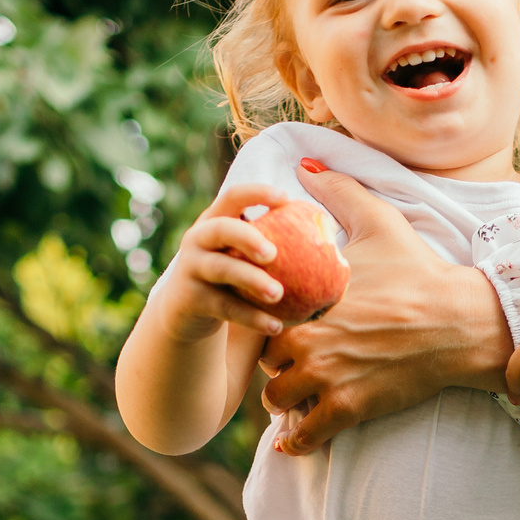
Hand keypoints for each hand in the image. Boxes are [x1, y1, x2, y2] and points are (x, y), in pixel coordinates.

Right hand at [150, 183, 293, 346]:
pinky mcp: (189, 299)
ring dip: (251, 280)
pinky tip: (277, 326)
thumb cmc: (232, 277)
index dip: (257, 193)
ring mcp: (191, 268)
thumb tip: (332, 237)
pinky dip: (252, 317)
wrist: (186, 311)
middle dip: (248, 237)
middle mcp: (199, 238)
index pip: (233, 197)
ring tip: (278, 293)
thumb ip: (273, 242)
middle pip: (221, 229)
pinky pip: (225, 307)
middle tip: (274, 253)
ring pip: (222, 269)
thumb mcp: (243, 255)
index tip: (286, 199)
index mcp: (216, 220)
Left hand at [255, 163, 512, 453]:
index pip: (264, 315)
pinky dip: (297, 440)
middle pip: (266, 363)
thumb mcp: (380, 222)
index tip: (286, 327)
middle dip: (276, 366)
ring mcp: (328, 377)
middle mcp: (311, 340)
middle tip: (292, 366)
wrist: (461, 322)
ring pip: (278, 400)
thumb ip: (339, 191)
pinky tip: (297, 439)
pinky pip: (305, 435)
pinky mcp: (349, 409)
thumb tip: (307, 165)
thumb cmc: (420, 272)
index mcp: (311, 298)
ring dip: (285, 402)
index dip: (271, 323)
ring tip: (298, 399)